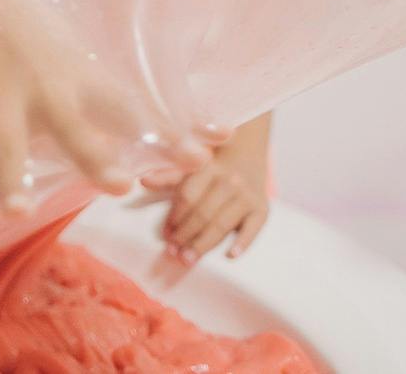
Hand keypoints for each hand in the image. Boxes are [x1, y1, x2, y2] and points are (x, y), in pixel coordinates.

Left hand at [0, 0, 214, 209]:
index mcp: (0, 103)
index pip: (2, 147)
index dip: (8, 178)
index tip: (17, 210)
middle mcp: (43, 92)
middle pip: (71, 129)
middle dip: (93, 154)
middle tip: (116, 184)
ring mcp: (76, 78)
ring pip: (120, 110)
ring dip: (157, 134)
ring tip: (197, 161)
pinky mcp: (99, 71)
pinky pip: (138, 97)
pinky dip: (173, 116)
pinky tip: (211, 138)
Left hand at [139, 146, 268, 267]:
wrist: (248, 147)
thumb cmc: (213, 159)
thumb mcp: (192, 163)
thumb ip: (169, 175)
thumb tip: (143, 181)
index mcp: (208, 167)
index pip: (188, 197)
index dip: (174, 218)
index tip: (165, 235)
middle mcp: (229, 180)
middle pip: (203, 214)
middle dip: (186, 236)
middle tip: (173, 253)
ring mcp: (247, 194)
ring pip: (222, 224)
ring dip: (203, 244)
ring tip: (188, 259)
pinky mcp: (263, 207)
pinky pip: (254, 228)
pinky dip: (243, 242)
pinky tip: (230, 255)